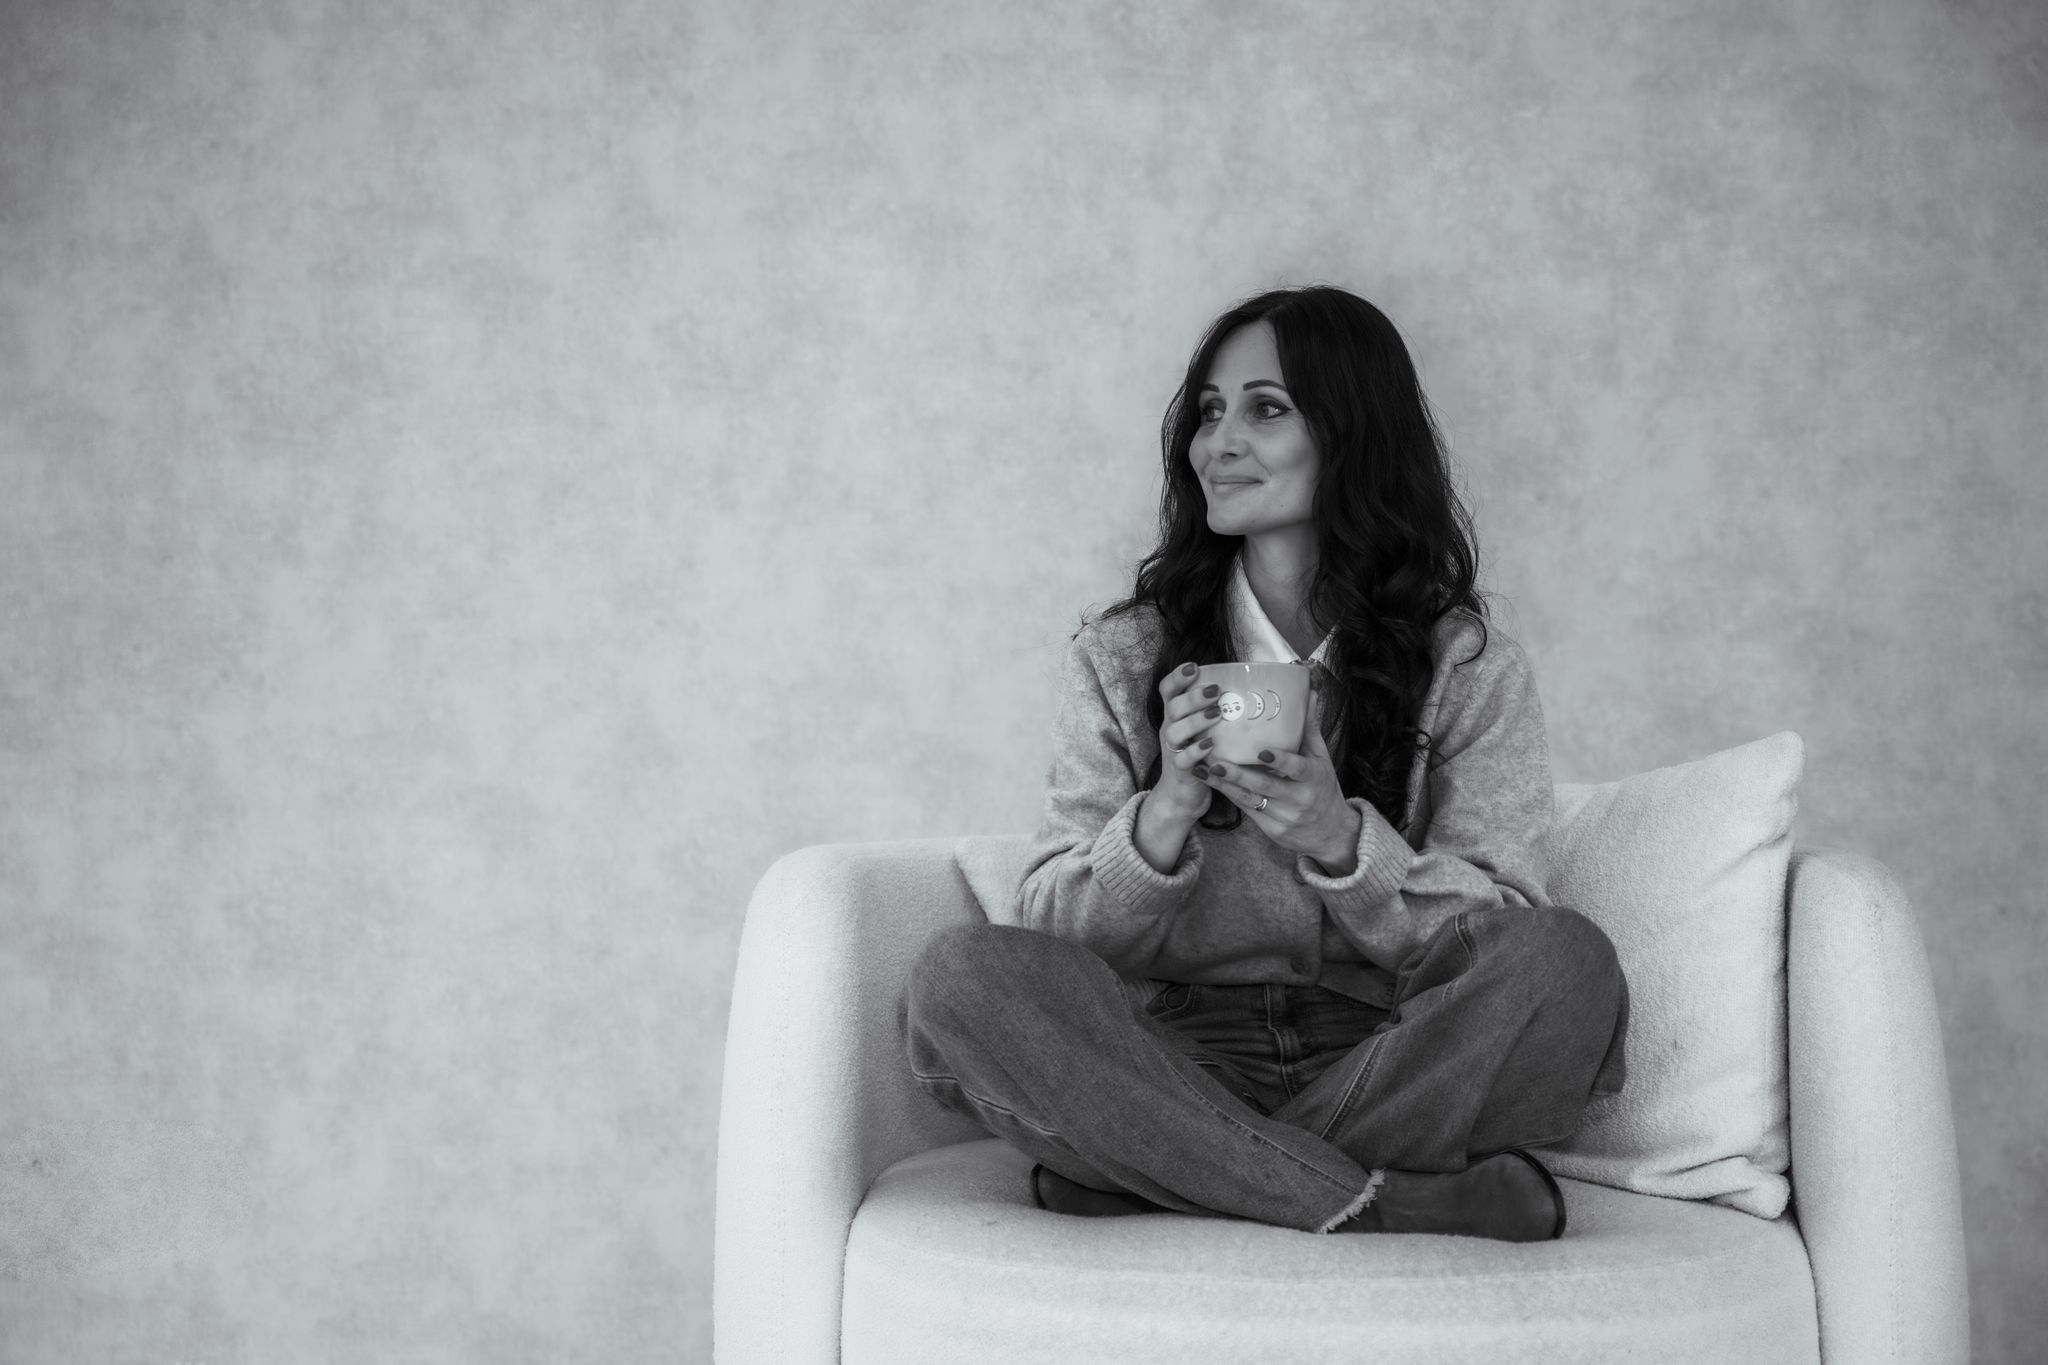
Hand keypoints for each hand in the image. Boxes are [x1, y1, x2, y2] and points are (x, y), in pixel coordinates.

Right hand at [1153, 661, 1225, 820]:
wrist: (1182, 795)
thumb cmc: (1201, 756)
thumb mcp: (1202, 730)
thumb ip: (1216, 710)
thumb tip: (1252, 689)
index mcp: (1176, 716)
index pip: (1167, 690)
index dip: (1177, 677)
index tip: (1194, 666)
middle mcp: (1170, 730)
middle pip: (1172, 707)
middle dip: (1193, 696)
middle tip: (1215, 690)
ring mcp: (1173, 750)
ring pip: (1174, 732)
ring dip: (1196, 720)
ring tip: (1216, 713)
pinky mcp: (1180, 771)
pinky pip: (1182, 759)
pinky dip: (1196, 751)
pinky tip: (1211, 745)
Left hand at [1195, 690, 1361, 869]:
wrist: (1330, 833)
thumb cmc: (1323, 788)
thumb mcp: (1321, 759)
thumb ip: (1310, 727)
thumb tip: (1307, 691)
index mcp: (1313, 778)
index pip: (1297, 769)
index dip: (1280, 761)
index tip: (1262, 751)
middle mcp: (1298, 799)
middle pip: (1264, 786)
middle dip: (1237, 775)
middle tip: (1214, 761)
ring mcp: (1283, 816)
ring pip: (1249, 800)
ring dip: (1224, 785)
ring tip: (1202, 770)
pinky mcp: (1270, 829)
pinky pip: (1246, 810)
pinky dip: (1228, 795)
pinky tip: (1210, 782)